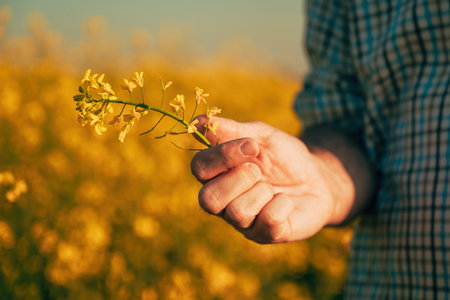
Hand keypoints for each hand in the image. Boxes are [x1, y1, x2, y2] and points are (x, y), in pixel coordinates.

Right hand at [190, 116, 353, 243]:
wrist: (318, 180)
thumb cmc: (283, 157)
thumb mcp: (261, 136)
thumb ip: (230, 130)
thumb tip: (197, 123)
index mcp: (217, 175)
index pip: (200, 168)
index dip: (222, 155)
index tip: (252, 145)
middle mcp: (223, 201)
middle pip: (208, 199)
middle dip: (238, 179)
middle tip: (259, 170)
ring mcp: (243, 222)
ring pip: (237, 213)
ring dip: (262, 192)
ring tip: (273, 187)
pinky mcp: (265, 235)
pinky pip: (268, 221)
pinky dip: (282, 204)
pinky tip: (286, 201)